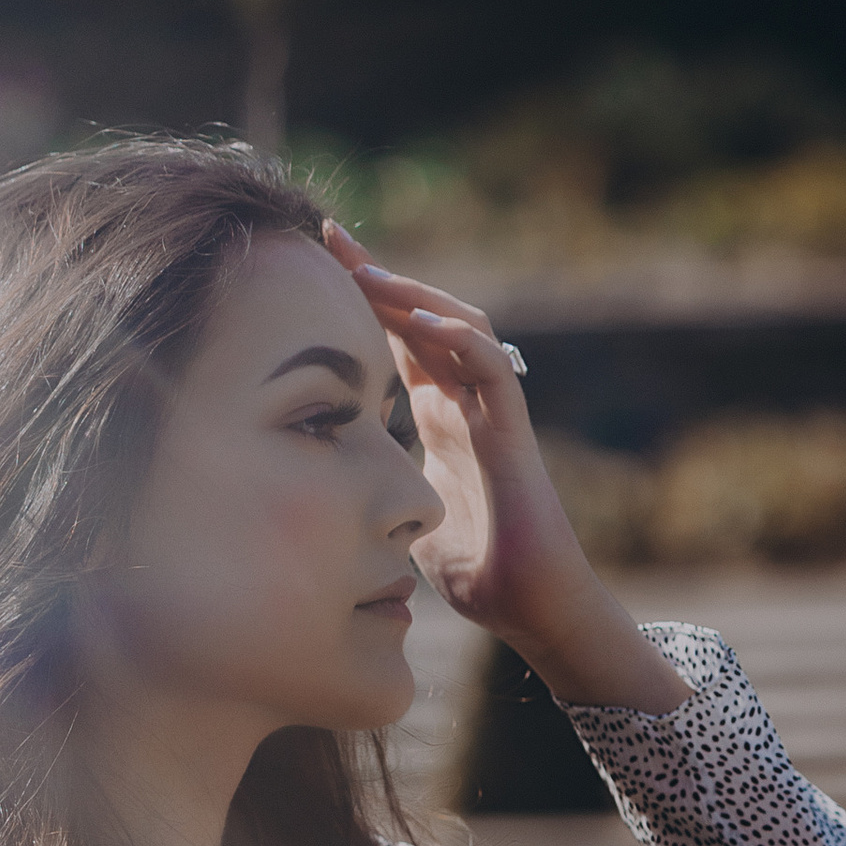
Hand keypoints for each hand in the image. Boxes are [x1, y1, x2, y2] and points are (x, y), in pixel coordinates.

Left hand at [321, 221, 687, 711]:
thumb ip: (377, 489)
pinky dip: (463, 341)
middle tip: (330, 237)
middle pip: (425, 317)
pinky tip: (425, 323)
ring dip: (416, 296)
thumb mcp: (405, 518)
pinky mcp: (514, 435)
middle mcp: (465, 403)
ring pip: (463, 328)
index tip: (316, 259)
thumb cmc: (478, 571)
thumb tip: (323, 489)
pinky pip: (495, 371)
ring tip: (370, 273)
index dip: (363, 297)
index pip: (397, 339)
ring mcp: (493, 414)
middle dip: (379, 275)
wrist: (530, 608)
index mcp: (438, 415)